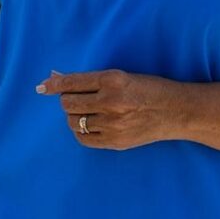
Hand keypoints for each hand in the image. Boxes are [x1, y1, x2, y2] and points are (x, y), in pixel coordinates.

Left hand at [36, 69, 190, 150]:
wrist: (177, 112)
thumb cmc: (150, 89)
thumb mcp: (124, 77)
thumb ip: (92, 80)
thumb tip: (57, 79)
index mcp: (113, 79)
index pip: (73, 82)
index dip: (54, 85)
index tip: (42, 87)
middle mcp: (111, 101)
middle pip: (68, 103)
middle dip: (68, 101)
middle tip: (78, 99)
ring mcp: (113, 124)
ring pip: (73, 121)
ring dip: (75, 116)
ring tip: (89, 112)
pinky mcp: (115, 142)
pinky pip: (83, 138)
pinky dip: (81, 131)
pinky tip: (91, 125)